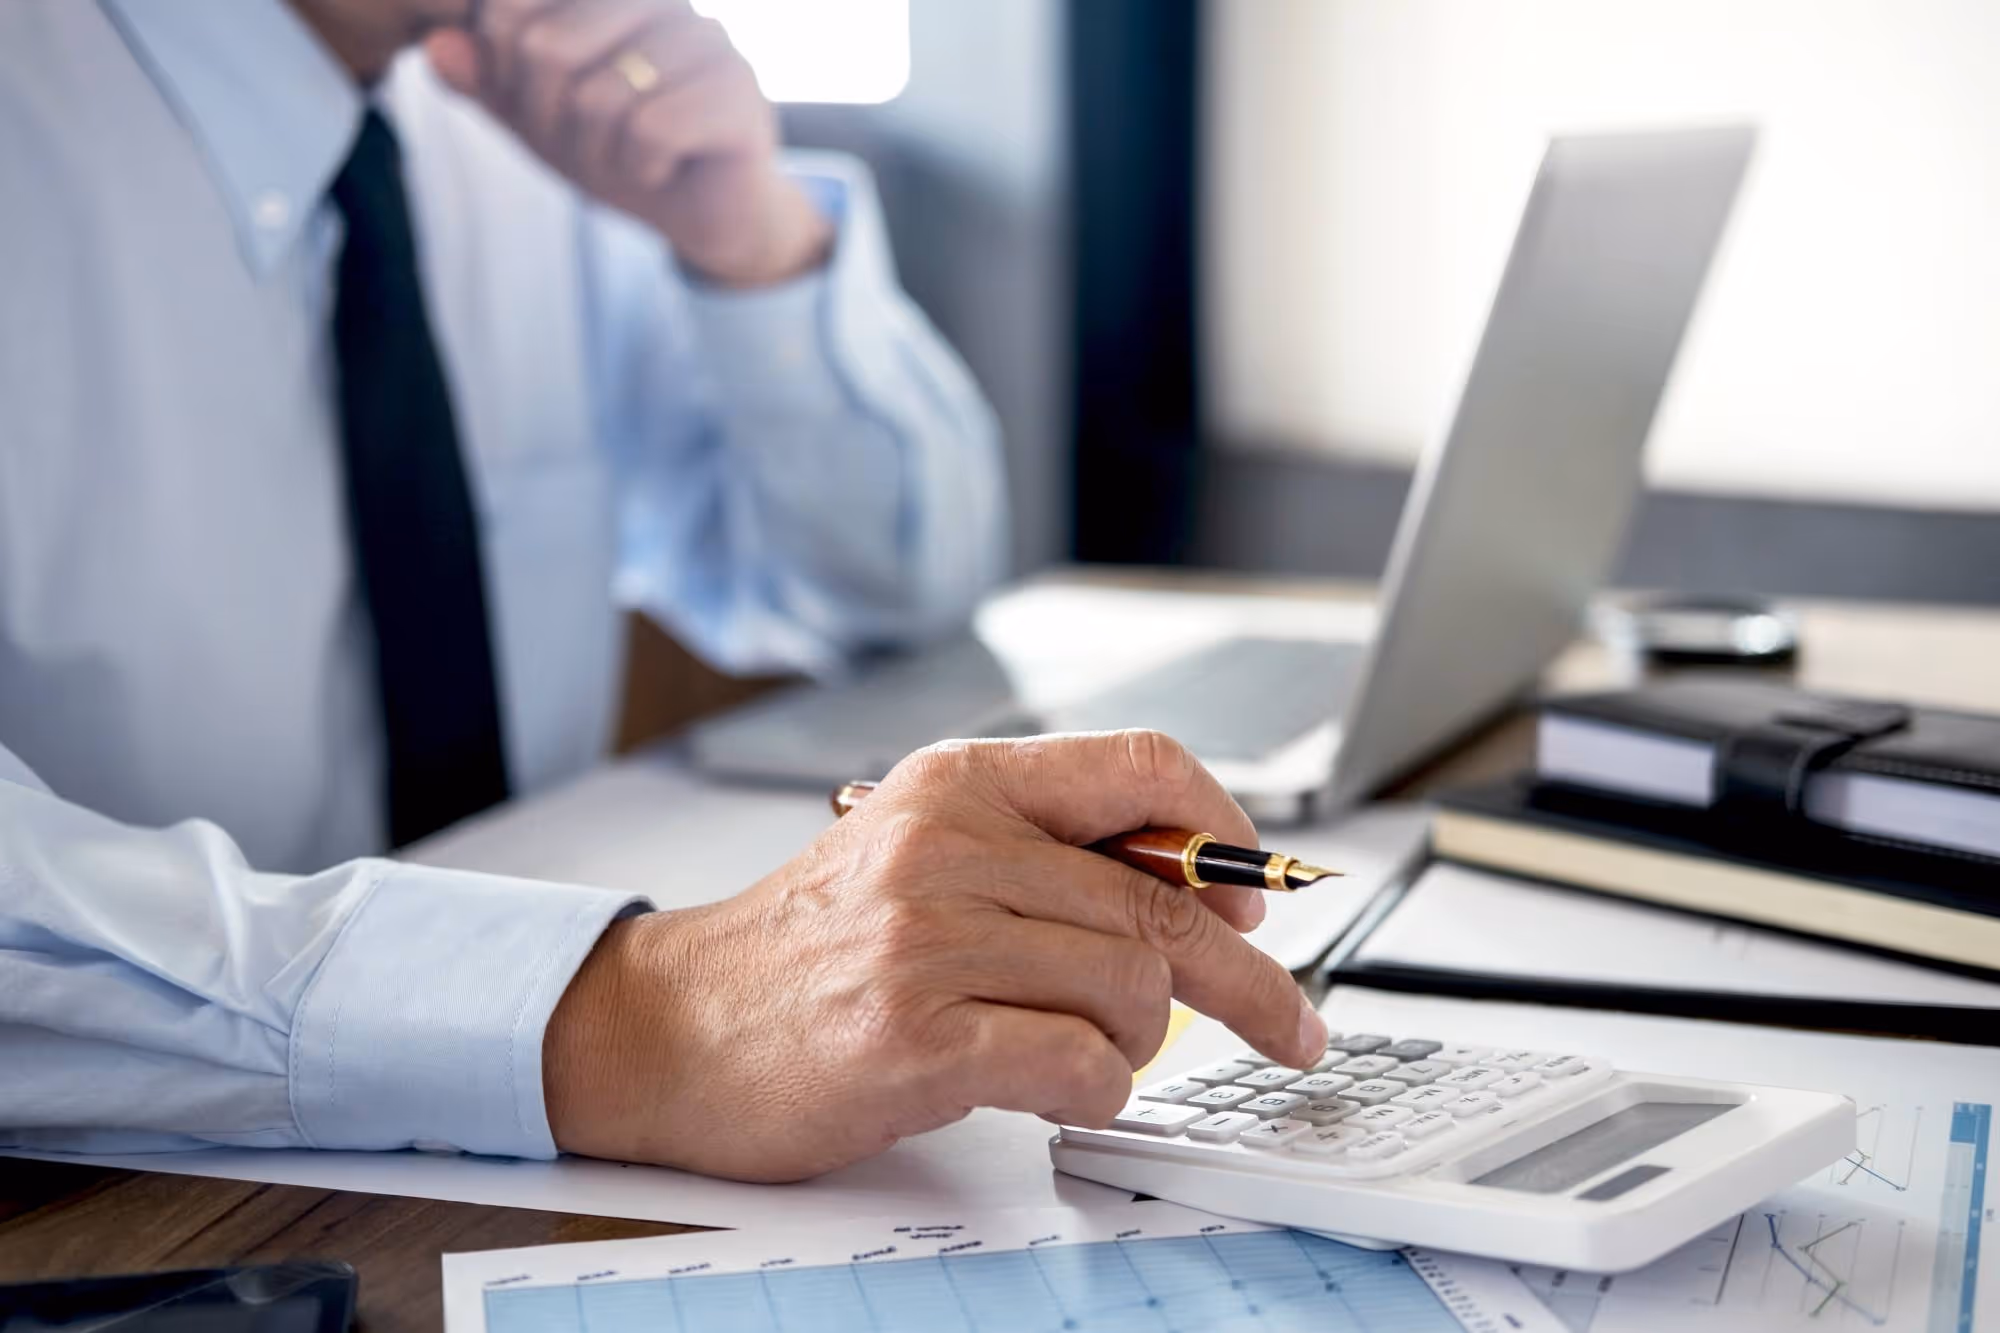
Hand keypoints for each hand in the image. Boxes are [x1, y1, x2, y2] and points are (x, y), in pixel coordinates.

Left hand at [424, 0, 832, 285]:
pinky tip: (660, 170)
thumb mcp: (538, 120)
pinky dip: (641, 168)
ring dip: (598, 152)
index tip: (543, 109)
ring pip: (599, 95)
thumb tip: (435, 48)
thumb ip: (486, 82)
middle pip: (548, 50)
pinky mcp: (737, 91)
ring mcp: (705, 38)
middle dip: (551, 120)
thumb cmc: (624, 153)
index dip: (506, 76)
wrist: (707, 216)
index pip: (513, 11)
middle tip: (587, 146)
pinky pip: (652, 129)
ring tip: (627, 160)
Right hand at [543, 732, 1329, 1181]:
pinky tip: (1056, 1089)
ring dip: (1137, 1042)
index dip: (1224, 831)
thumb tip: (1197, 885)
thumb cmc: (806, 946)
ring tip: (1076, 1048)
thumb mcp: (916, 849)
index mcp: (959, 783)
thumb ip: (1040, 849)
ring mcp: (930, 943)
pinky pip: (1082, 1067)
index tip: (1252, 893)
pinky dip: (1097, 1092)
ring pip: (1135, 990)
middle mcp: (950, 847)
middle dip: (1249, 980)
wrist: (669, 1025)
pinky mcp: (918, 1041)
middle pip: (1163, 902)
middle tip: (1289, 1024)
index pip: (1144, 765)